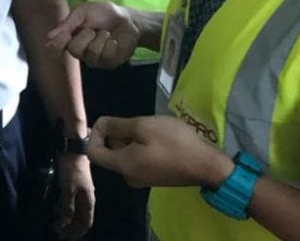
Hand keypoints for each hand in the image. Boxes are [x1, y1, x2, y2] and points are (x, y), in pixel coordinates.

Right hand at [46, 1, 140, 68]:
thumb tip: (49, 36)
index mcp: (70, 38)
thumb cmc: (104, 13)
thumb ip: (68, 23)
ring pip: (92, 54)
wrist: (128, 20)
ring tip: (106, 33)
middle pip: (74, 50)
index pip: (56, 47)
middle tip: (93, 29)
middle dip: (86, 35)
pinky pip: (106, 56)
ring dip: (102, 38)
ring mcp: (94, 59)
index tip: (65, 35)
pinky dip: (112, 44)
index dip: (58, 44)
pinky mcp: (108, 63)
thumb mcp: (83, 11)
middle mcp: (80, 51)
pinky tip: (114, 42)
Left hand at [53, 153, 94, 239]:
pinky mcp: (73, 185)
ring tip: (56, 224)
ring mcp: (80, 191)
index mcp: (88, 200)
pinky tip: (55, 209)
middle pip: (80, 218)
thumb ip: (67, 206)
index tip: (67, 238)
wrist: (72, 148)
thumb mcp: (68, 188)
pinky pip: (69, 201)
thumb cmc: (71, 169)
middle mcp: (86, 198)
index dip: (77, 232)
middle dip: (70, 227)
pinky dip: (63, 208)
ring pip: (74, 210)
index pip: (85, 222)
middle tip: (59, 233)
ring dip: (66, 218)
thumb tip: (65, 223)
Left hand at [89, 116, 234, 189]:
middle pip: (109, 152)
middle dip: (118, 134)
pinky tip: (159, 139)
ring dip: (133, 138)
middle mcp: (128, 176)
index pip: (92, 153)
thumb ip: (116, 126)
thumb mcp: (143, 126)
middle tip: (139, 123)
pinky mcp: (154, 176)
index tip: (110, 122)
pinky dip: (143, 146)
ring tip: (151, 129)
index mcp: (122, 166)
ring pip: (125, 153)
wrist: (207, 166)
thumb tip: (98, 125)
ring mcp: (142, 178)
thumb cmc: (174, 144)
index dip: (94, 135)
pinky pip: (138, 158)